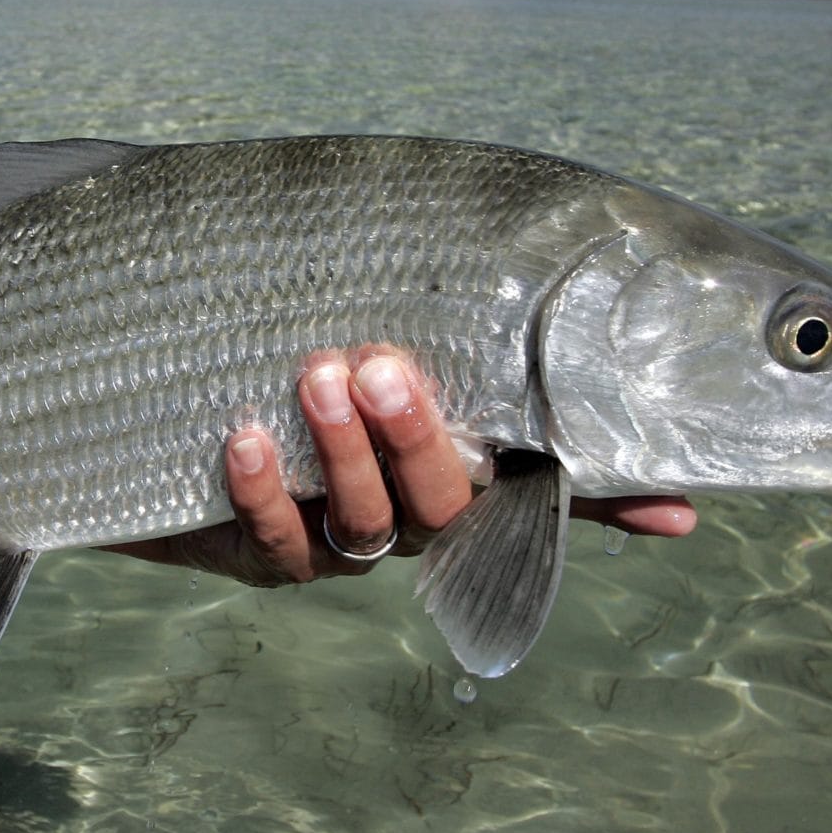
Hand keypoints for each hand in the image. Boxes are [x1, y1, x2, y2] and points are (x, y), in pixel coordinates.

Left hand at [118, 351, 695, 586]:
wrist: (153, 409)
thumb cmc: (284, 349)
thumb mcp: (362, 323)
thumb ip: (441, 316)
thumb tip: (540, 277)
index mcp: (453, 464)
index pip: (546, 489)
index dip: (611, 505)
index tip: (678, 510)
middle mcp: (407, 514)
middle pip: (447, 506)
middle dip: (419, 438)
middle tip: (383, 363)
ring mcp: (337, 541)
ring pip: (367, 524)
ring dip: (347, 453)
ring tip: (317, 374)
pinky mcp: (262, 554)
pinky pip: (275, 541)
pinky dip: (265, 491)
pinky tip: (249, 437)